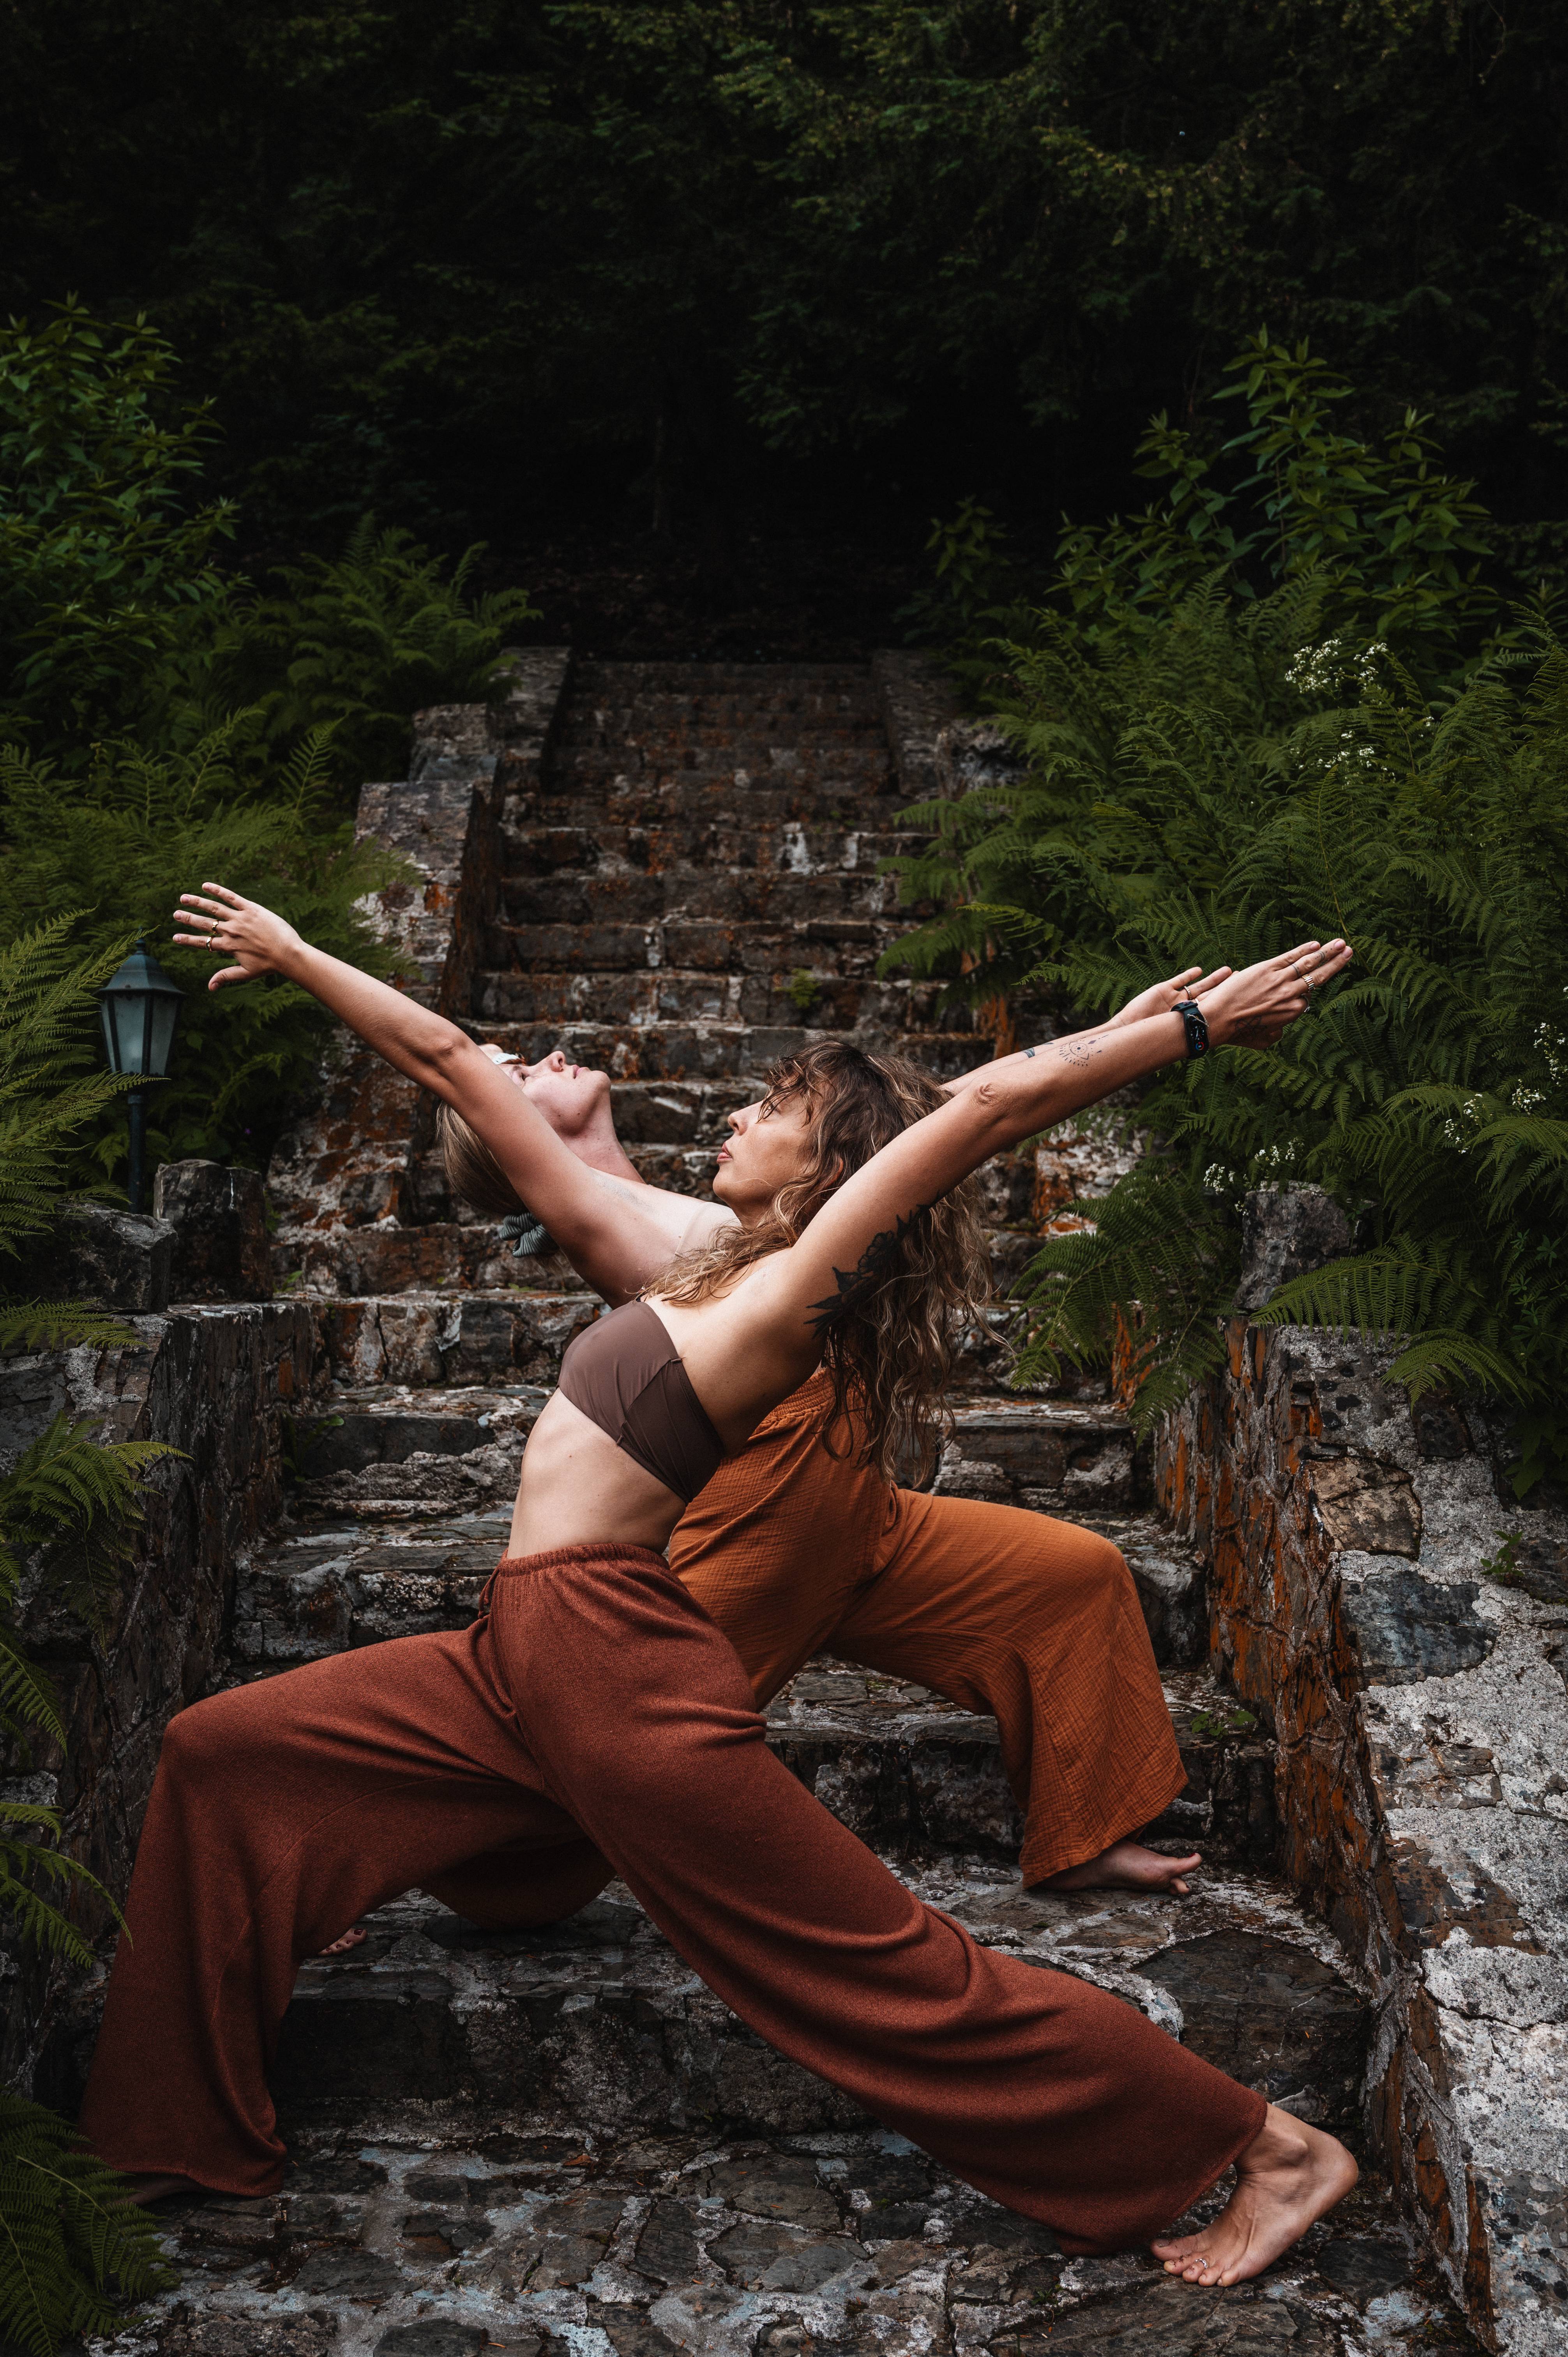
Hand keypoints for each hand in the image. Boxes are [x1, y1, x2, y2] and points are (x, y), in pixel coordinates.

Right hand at [172, 884, 303, 990]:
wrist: (289, 953)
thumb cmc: (270, 965)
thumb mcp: (246, 973)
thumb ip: (226, 977)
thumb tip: (209, 987)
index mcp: (228, 947)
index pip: (203, 943)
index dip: (188, 940)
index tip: (175, 937)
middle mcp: (231, 931)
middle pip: (204, 924)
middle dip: (188, 919)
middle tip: (175, 914)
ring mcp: (240, 918)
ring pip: (214, 908)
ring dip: (197, 902)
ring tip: (183, 898)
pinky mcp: (251, 909)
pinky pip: (231, 897)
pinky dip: (217, 891)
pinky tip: (206, 886)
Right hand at [1112, 963, 1232, 1028]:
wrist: (1129, 1028)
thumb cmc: (1150, 1037)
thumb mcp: (1175, 1036)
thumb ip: (1191, 1033)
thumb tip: (1213, 1041)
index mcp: (1190, 1020)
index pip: (1214, 1009)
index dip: (1228, 1002)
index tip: (1243, 997)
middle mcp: (1185, 1009)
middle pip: (1211, 995)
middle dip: (1225, 987)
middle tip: (1243, 979)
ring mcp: (1175, 998)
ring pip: (1198, 986)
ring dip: (1213, 979)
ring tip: (1228, 971)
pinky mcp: (1163, 989)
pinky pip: (1179, 980)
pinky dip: (1189, 975)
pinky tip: (1200, 970)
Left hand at [1202, 939, 1351, 1048]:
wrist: (1217, 1019)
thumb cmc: (1236, 1032)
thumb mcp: (1262, 1040)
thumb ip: (1276, 1033)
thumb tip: (1281, 1029)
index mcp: (1292, 1013)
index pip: (1307, 997)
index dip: (1306, 992)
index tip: (1305, 989)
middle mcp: (1291, 996)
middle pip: (1319, 977)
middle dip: (1336, 963)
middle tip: (1349, 952)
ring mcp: (1280, 981)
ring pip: (1309, 964)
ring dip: (1328, 953)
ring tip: (1341, 944)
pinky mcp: (1267, 969)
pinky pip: (1290, 957)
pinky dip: (1304, 950)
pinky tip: (1316, 944)